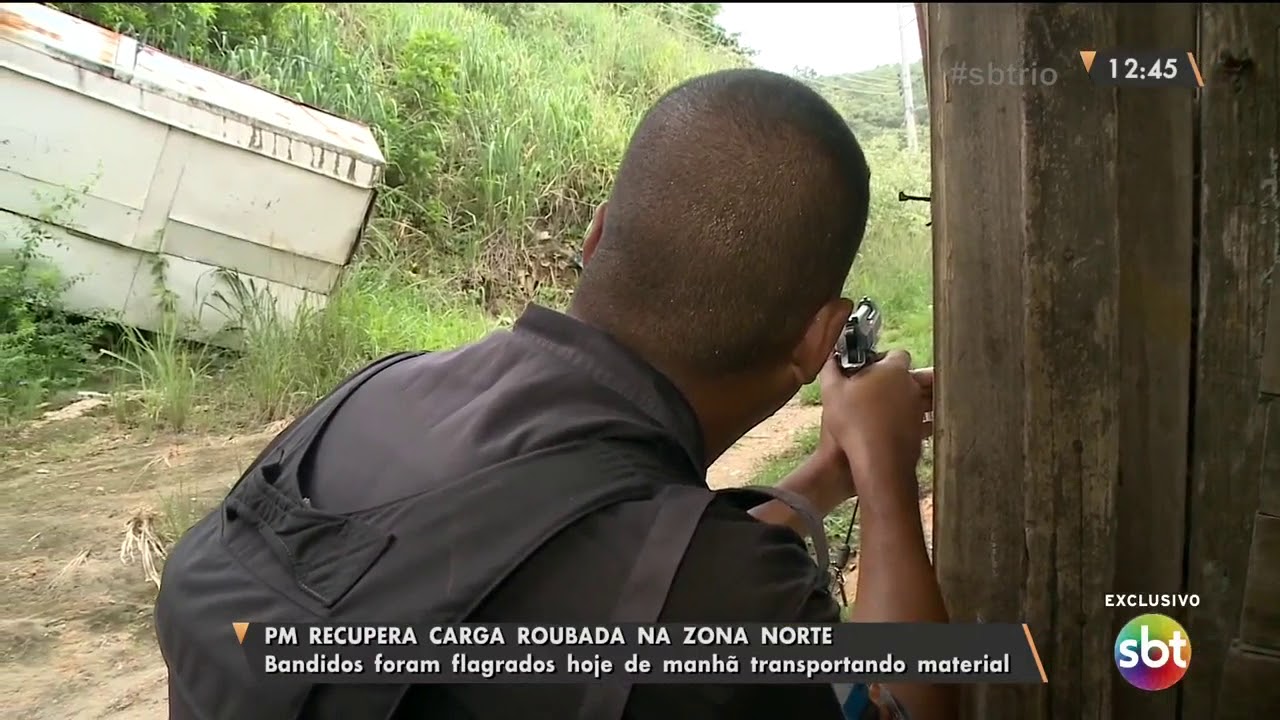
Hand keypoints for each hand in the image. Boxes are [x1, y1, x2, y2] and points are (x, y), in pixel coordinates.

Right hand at [818, 350, 931, 503]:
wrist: (876, 461)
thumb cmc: (852, 421)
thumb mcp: (832, 392)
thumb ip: (831, 370)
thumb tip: (829, 356)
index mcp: (893, 370)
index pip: (897, 354)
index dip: (884, 360)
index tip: (872, 369)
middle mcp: (912, 386)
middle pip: (911, 375)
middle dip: (899, 380)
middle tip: (880, 389)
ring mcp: (920, 409)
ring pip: (919, 398)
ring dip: (909, 400)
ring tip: (888, 409)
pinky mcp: (922, 431)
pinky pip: (923, 421)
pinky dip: (915, 422)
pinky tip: (899, 428)